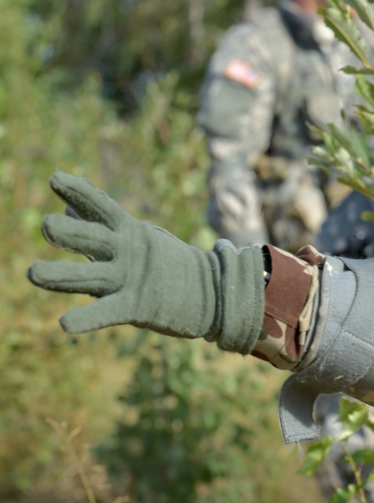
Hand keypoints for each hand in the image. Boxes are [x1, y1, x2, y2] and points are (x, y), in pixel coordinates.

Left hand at [28, 172, 264, 352]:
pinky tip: (65, 324)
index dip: (80, 192)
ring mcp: (132, 280)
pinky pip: (108, 313)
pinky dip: (87, 319)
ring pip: (91, 278)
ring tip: (33, 273)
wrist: (212, 292)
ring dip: (62, 276)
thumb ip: (97, 224)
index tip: (55, 178)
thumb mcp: (133, 237)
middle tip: (47, 225)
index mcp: (129, 233)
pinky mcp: (138, 307)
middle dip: (71, 233)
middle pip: (94, 240)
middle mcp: (127, 252)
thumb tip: (65, 205)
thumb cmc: (166, 262)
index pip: (102, 208)